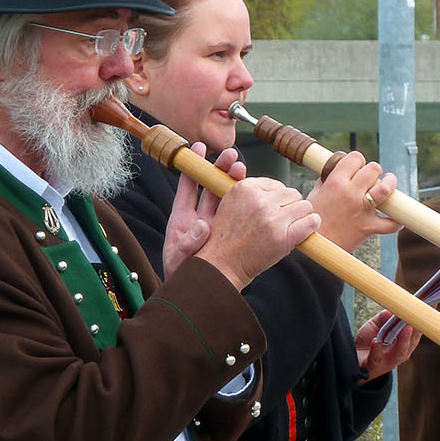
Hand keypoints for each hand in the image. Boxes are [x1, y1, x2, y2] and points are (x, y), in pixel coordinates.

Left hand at [164, 146, 245, 277]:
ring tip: (242, 168)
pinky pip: (240, 214)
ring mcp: (217, 225)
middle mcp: (201, 218)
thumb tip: (200, 226)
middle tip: (232, 156)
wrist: (199, 292)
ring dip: (235, 181)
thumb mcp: (181, 260)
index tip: (199, 148)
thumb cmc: (184, 276)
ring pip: (227, 198)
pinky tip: (258, 193)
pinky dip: (248, 202)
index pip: (188, 188)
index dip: (193, 168)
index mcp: (183, 220)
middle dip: (220, 169)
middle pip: (211, 187)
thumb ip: (188, 244)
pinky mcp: (231, 233)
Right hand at [192, 174, 319, 290]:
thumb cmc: (227, 237)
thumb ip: (251, 191)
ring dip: (300, 217)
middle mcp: (259, 200)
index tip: (272, 211)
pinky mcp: (282, 236)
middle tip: (280, 222)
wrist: (222, 265)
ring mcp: (271, 218)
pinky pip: (311, 221)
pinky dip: (311, 225)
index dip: (277, 199)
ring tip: (289, 227)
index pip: (277, 184)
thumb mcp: (229, 203)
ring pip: (304, 206)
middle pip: (293, 193)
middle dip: (289, 207)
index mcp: (245, 188)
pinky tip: (306, 229)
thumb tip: (275, 186)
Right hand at [308, 152, 402, 251]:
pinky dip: (396, 221)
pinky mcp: (369, 227)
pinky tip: (395, 216)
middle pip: (374, 168)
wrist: (313, 245)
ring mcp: (362, 210)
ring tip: (388, 183)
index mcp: (336, 182)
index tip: (356, 168)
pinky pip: (391, 223)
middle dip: (373, 171)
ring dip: (390, 184)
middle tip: (369, 179)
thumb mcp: (315, 193)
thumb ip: (327, 179)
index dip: (358, 161)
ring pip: (385, 189)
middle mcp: (350, 193)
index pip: (356, 157)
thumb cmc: (312, 219)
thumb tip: (336, 169)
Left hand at [355, 309, 421, 380]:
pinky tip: (376, 341)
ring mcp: (390, 361)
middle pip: (412, 341)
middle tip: (420, 314)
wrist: (353, 359)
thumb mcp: (377, 324)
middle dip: (417, 328)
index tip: (431, 304)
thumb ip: (386, 316)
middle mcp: (401, 353)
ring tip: (405, 327)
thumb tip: (396, 308)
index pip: (418, 329)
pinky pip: (378, 358)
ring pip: (400, 352)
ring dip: (404, 339)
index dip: (425, 318)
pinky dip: (378, 349)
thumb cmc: (369, 340)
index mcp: (405, 342)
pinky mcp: (375, 367)